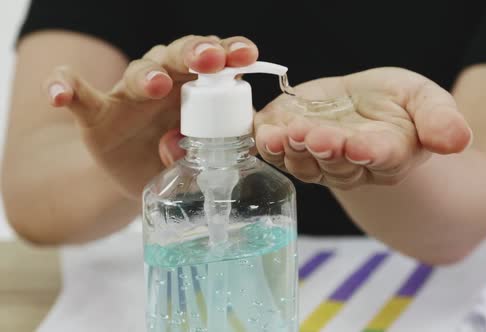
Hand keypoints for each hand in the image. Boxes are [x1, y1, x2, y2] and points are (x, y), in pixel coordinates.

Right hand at [45, 35, 257, 196]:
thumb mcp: (208, 151)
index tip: (246, 55)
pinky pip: (77, 95)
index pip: (214, 63)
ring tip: (157, 84)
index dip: (229, 55)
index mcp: (196, 85)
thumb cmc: (181, 153)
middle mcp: (163, 80)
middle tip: (210, 58)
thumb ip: (219, 143)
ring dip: (147, 75)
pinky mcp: (96, 114)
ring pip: (136, 72)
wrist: (139, 172)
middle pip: (177, 56)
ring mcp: (126, 95)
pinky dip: (65, 89)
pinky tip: (58, 95)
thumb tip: (216, 145)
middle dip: (195, 53)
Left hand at [255, 68, 472, 188]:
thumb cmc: (401, 105)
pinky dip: (266, 143)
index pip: (382, 157)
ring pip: (303, 163)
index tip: (359, 146)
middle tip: (312, 135)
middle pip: (337, 163)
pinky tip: (258, 132)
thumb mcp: (427, 101)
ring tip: (279, 135)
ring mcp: (320, 159)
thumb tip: (458, 139)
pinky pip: (277, 152)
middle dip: (323, 149)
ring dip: (289, 150)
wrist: (368, 107)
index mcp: (390, 154)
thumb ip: (441, 120)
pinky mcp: (293, 145)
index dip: (369, 152)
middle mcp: (353, 165)